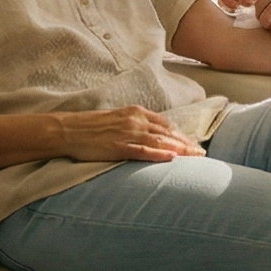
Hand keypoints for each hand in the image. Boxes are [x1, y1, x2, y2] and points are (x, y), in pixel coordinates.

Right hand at [49, 106, 196, 163]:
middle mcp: (135, 120)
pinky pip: (143, 151)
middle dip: (187, 143)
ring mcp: (127, 133)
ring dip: (180, 150)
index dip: (181, 134)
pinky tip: (172, 158)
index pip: (166, 124)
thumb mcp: (117, 119)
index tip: (194, 143)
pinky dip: (159, 154)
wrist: (68, 129)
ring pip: (160, 142)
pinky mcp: (119, 146)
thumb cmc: (90, 126)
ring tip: (195, 158)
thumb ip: (134, 124)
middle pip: (168, 133)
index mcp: (136, 112)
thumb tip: (150, 134)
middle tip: (202, 154)